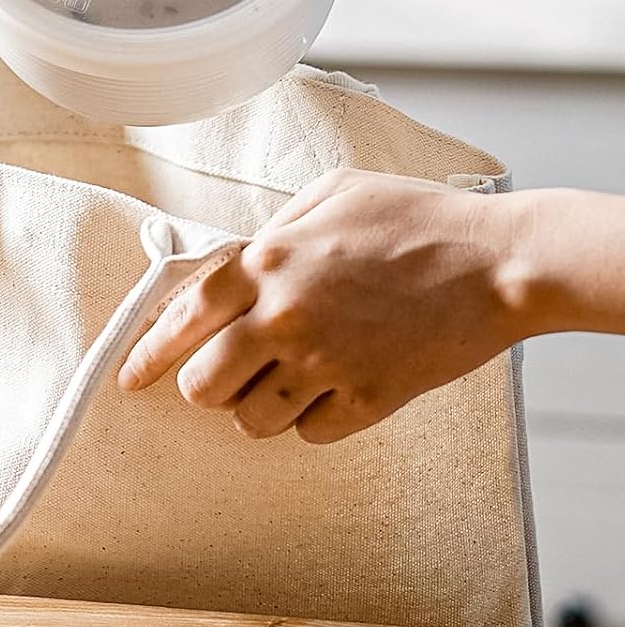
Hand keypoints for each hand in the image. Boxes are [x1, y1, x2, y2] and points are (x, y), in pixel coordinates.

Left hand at [118, 169, 522, 443]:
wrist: (496, 263)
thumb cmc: (417, 218)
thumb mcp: (334, 192)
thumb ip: (277, 227)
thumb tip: (242, 256)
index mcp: (269, 260)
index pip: (182, 316)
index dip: (148, 352)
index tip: (130, 377)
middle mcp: (285, 316)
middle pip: (203, 384)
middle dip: (206, 384)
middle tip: (226, 374)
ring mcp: (326, 364)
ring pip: (251, 420)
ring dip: (258, 406)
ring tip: (286, 379)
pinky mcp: (368, 401)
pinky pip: (309, 434)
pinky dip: (312, 419)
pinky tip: (334, 388)